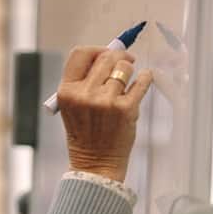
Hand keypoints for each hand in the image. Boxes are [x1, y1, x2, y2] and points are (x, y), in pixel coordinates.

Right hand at [56, 46, 153, 182]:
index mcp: (67, 92)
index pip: (80, 54)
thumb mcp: (73, 107)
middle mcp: (84, 94)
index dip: (96, 50)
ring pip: (125, 67)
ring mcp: (105, 102)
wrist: (95, 163)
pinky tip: (143, 81)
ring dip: (130, 70)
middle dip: (118, 58)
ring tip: (128, 82)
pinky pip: (142, 81)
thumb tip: (112, 53)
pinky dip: (145, 78)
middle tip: (125, 63)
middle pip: (106, 57)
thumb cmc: (86, 133)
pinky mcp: (125, 109)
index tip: (106, 55)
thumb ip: (84, 81)